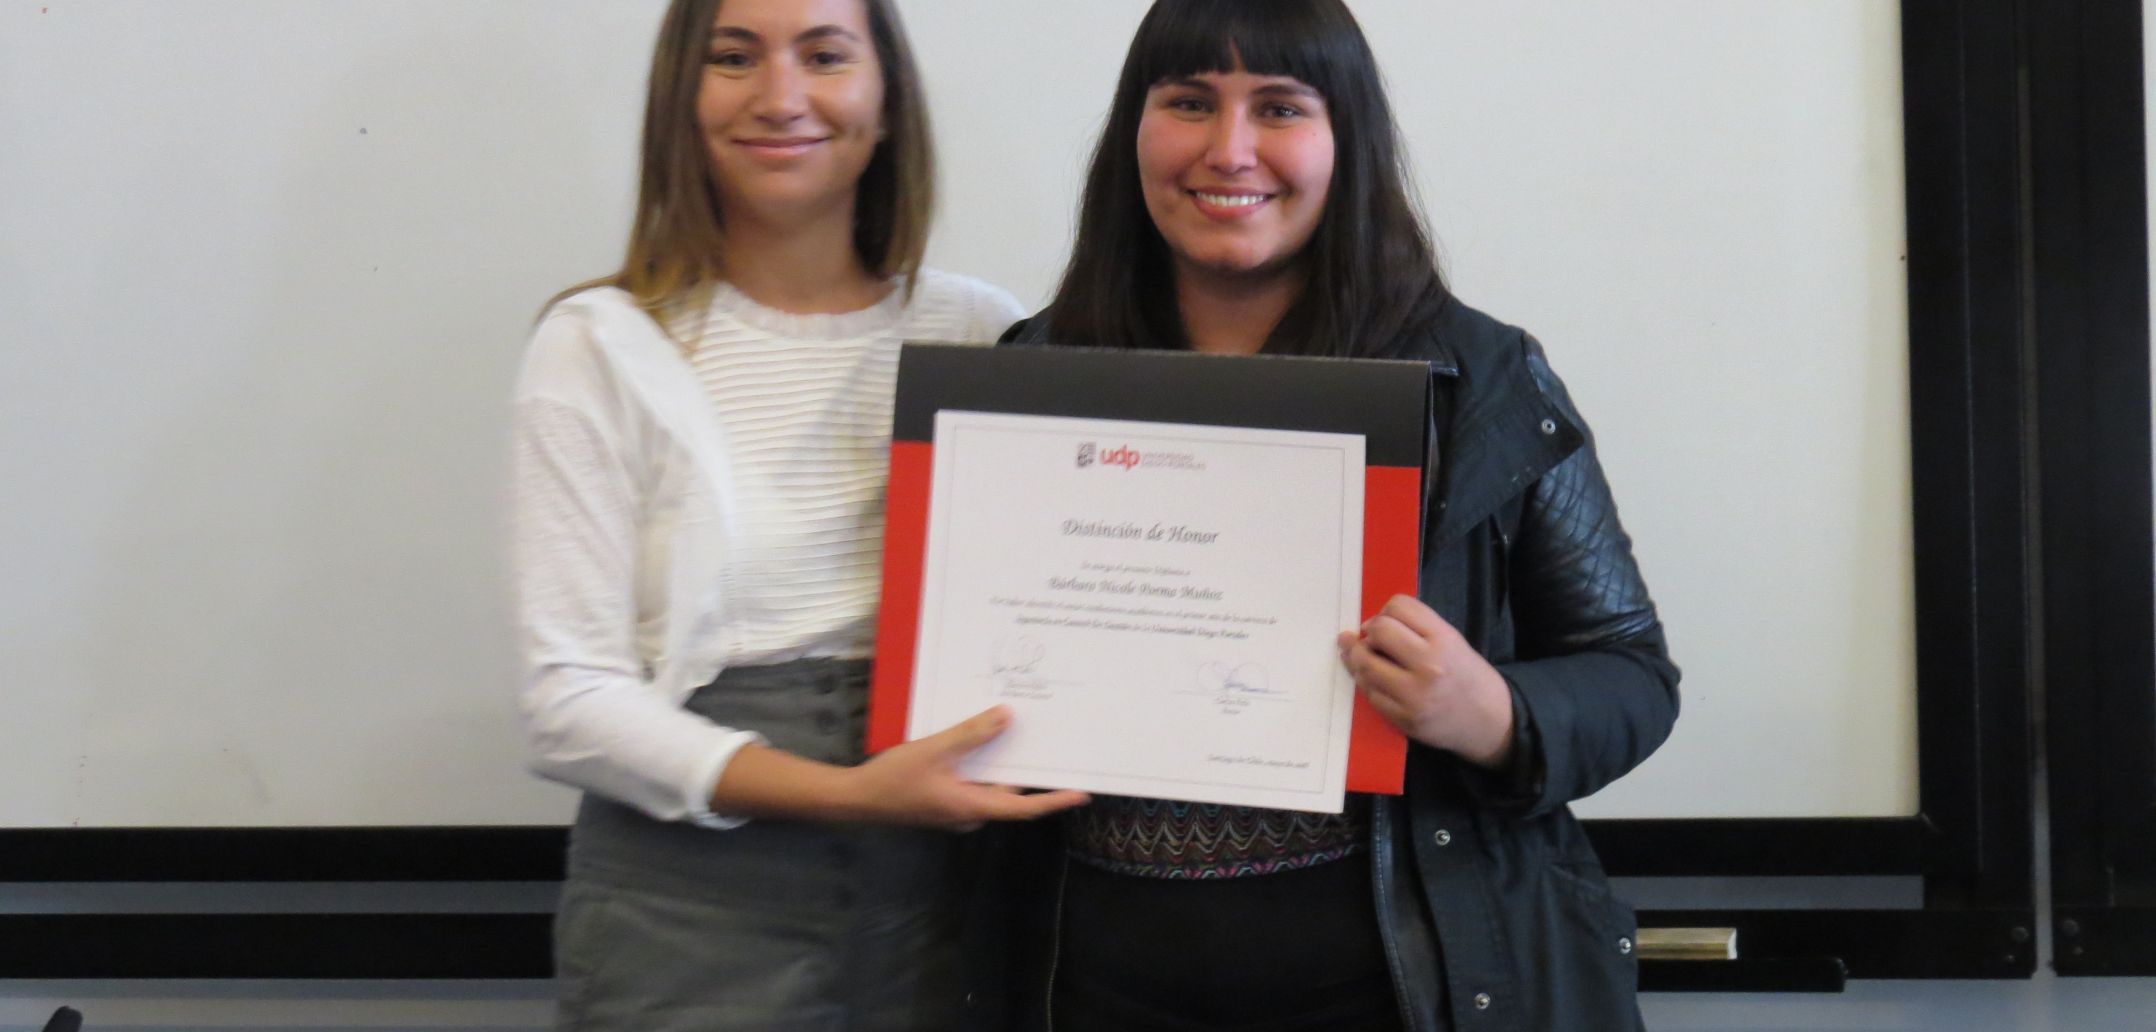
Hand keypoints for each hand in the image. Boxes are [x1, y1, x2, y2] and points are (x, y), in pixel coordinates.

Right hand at [845, 706, 1089, 830]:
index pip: (1025, 808)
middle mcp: (971, 813)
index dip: (1055, 801)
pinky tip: (985, 741)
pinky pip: (976, 784)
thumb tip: (1007, 717)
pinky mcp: (946, 801)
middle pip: (1011, 796)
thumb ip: (972, 734)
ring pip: (992, 788)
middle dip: (1033, 774)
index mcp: (973, 806)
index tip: (1083, 793)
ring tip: (1024, 737)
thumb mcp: (935, 749)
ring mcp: (958, 809)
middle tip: (1057, 749)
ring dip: (1007, 766)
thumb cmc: (894, 779)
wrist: (856, 800)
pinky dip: (985, 765)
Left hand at [1337, 594, 1515, 768]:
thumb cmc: (1465, 674)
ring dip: (1358, 657)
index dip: (1385, 611)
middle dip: (1368, 633)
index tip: (1385, 622)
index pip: (1399, 607)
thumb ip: (1415, 627)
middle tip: (1371, 640)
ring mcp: (1414, 695)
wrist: (1489, 720)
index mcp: (1444, 639)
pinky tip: (1372, 679)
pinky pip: (1370, 694)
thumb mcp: (1451, 640)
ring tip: (1361, 656)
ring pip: (1366, 665)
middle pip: (1379, 632)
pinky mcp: (1404, 719)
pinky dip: (1366, 682)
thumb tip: (1367, 626)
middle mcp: (1429, 666)